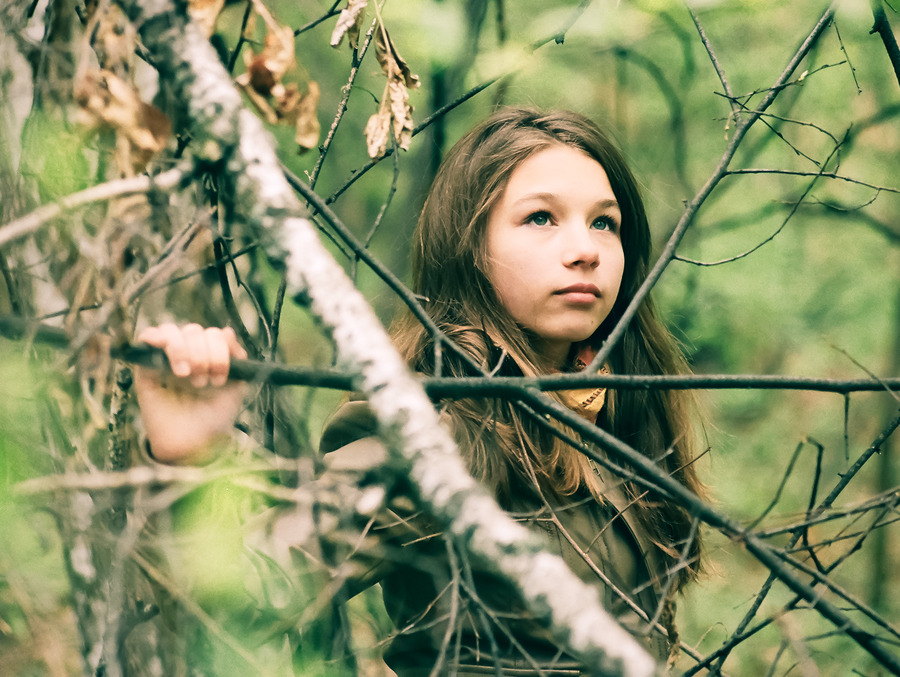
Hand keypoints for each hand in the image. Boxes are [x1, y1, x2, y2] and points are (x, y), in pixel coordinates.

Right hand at [134, 323, 247, 464]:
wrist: (191, 443)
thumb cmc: (214, 417)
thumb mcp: (235, 387)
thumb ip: (236, 358)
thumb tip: (228, 331)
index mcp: (213, 355)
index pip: (217, 334)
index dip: (221, 350)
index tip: (220, 378)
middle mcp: (191, 352)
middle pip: (195, 331)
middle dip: (202, 355)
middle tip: (203, 382)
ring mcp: (168, 357)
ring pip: (173, 331)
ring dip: (182, 350)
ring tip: (185, 375)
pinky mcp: (145, 365)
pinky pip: (147, 337)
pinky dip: (156, 337)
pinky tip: (164, 352)